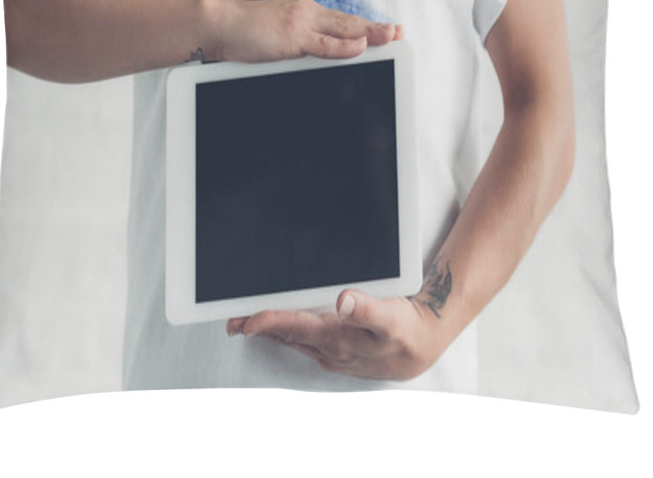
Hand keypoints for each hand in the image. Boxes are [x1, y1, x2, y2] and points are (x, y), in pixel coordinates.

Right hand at [210, 0, 402, 62]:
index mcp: (304, 13)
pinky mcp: (292, 37)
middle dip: (376, 29)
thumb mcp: (276, 36)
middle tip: (400, 32)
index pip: (341, 21)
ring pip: (343, 30)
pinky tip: (361, 46)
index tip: (387, 30)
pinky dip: (344, 46)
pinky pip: (324, 44)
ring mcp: (301, 23)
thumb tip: (313, 55)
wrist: (218, 24)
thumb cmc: (242, 33)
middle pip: (349, 23)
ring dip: (369, 34)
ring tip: (392, 37)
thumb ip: (298, 43)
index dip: (366, 26)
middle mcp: (307, 13)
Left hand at [226, 288, 441, 380]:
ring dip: (269, 329)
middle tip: (232, 320)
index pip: (295, 327)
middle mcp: (330, 349)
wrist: (420, 348)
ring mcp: (332, 352)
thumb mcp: (392, 318)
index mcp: (339, 339)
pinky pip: (305, 340)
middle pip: (287, 335)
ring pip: (293, 338)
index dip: (268, 321)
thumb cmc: (406, 330)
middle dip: (258, 327)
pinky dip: (288, 331)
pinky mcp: (336, 350)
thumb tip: (343, 301)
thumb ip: (367, 309)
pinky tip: (281, 324)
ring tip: (245, 322)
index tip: (246, 318)